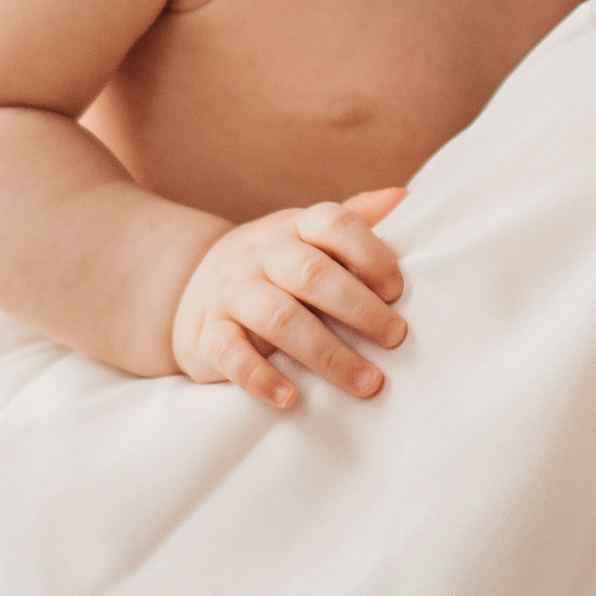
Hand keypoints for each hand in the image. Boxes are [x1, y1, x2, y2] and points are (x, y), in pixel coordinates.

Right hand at [171, 192, 408, 407]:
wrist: (191, 284)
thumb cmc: (272, 265)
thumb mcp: (306, 236)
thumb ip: (353, 220)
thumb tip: (403, 196)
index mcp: (294, 227)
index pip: (334, 224)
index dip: (370, 253)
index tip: (398, 291)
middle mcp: (261, 253)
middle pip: (312, 274)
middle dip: (360, 308)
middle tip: (396, 339)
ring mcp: (231, 292)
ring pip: (280, 318)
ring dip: (327, 353)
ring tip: (366, 382)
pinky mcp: (207, 333)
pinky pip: (230, 354)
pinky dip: (260, 377)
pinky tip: (290, 398)